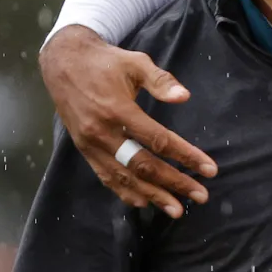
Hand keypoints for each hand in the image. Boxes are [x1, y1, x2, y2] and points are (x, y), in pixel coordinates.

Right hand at [39, 25, 216, 217]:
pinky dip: (125, 192)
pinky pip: (106, 177)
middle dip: (174, 182)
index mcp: (118, 109)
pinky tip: (144, 202)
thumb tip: (184, 96)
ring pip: (125, 177)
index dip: (186, 156)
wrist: (63, 62)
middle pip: (143, 165)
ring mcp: (91, 144)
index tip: (209, 169)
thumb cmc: (104, 62)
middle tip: (200, 195)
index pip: (158, 140)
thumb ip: (160, 80)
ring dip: (153, 195)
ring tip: (177, 209)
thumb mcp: (134, 62)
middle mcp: (103, 132)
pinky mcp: (84, 150)